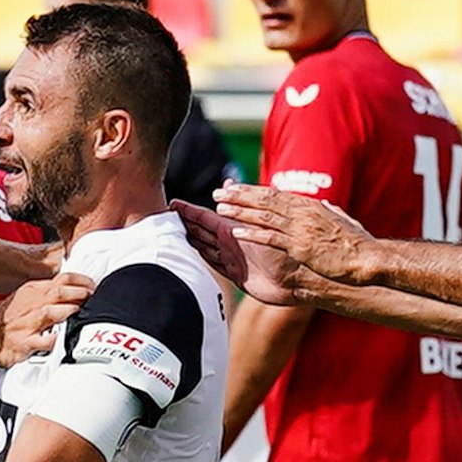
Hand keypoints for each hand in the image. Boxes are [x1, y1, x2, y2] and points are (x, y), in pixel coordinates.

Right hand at [0, 272, 94, 364]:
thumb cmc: (9, 317)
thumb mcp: (28, 296)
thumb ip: (50, 291)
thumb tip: (77, 288)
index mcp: (34, 290)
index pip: (62, 279)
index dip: (81, 281)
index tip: (93, 286)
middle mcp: (32, 304)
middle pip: (59, 292)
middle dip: (79, 293)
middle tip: (92, 297)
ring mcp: (28, 324)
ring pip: (50, 312)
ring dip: (68, 311)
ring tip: (80, 312)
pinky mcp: (25, 342)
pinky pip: (42, 342)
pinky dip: (55, 339)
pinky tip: (64, 337)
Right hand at [172, 200, 301, 306]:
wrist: (298, 278)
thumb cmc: (285, 249)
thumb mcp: (260, 222)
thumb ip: (241, 205)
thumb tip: (227, 183)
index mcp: (235, 227)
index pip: (205, 216)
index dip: (188, 211)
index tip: (173, 204)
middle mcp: (231, 242)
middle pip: (201, 230)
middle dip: (183, 223)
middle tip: (164, 216)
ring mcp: (231, 258)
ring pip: (203, 246)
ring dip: (188, 239)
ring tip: (169, 232)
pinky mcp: (234, 275)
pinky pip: (212, 263)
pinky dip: (200, 257)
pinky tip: (189, 252)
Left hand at [214, 184, 377, 283]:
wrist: (367, 258)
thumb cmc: (357, 244)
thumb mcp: (344, 222)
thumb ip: (332, 212)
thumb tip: (327, 205)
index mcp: (311, 206)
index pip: (276, 194)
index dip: (253, 191)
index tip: (236, 188)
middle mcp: (303, 213)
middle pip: (265, 200)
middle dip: (240, 196)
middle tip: (219, 192)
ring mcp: (301, 229)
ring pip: (264, 216)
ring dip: (240, 212)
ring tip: (221, 208)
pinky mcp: (300, 247)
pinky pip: (271, 238)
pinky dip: (252, 234)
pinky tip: (236, 232)